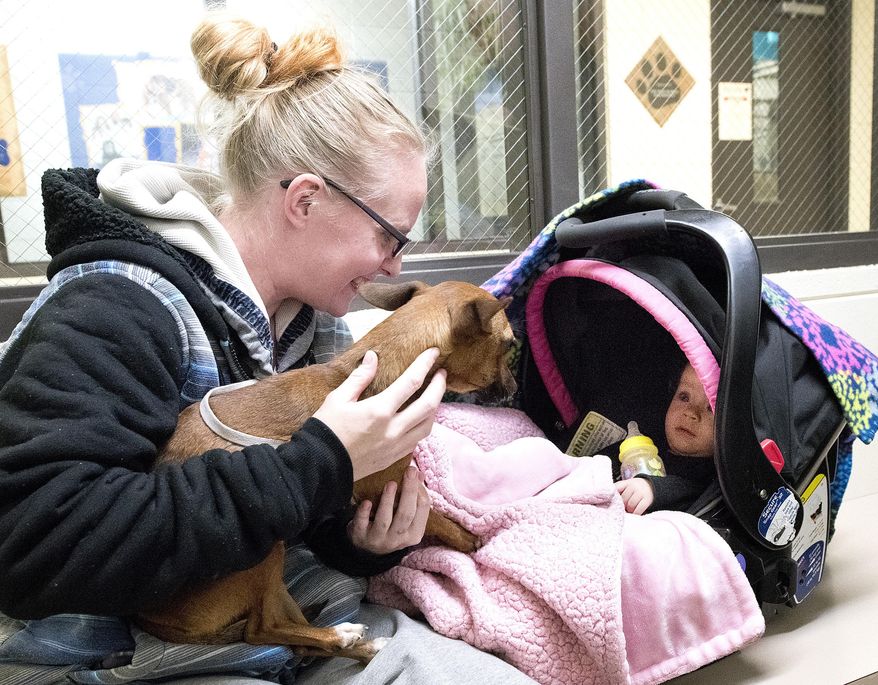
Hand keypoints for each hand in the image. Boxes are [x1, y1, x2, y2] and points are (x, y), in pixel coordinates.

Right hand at [313, 348, 446, 480]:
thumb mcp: (337, 398)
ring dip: (436, 408)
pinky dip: (424, 426)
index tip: (434, 352)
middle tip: (442, 373)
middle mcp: (393, 429)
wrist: (319, 468)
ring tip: (435, 395)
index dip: (425, 364)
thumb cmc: (325, 430)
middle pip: (429, 404)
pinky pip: (417, 441)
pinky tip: (420, 418)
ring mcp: (395, 446)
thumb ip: (359, 377)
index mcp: (379, 410)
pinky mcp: (393, 459)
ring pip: (428, 425)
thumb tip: (372, 357)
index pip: (411, 381)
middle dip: (439, 386)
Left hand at [348, 465, 430, 554]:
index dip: (419, 489)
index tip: (414, 472)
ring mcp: (379, 540)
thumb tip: (420, 475)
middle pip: (406, 514)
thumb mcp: (405, 517)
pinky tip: (367, 501)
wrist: (366, 549)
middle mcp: (398, 539)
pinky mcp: (361, 537)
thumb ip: (414, 498)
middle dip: (409, 492)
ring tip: (390, 483)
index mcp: (414, 533)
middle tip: (409, 471)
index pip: (422, 509)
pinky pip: (362, 524)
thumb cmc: (390, 527)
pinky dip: (364, 513)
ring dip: (388, 501)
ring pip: (385, 520)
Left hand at [615, 478, 654, 514]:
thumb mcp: (626, 486)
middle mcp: (633, 486)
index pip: (616, 488)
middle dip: (622, 505)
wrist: (650, 486)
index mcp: (626, 483)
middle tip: (623, 508)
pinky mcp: (647, 500)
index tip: (611, 502)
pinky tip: (634, 513)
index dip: (612, 496)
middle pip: (623, 499)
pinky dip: (636, 513)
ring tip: (629, 510)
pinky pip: (639, 509)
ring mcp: (641, 493)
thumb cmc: (633, 489)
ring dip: (629, 510)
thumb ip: (618, 492)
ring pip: (630, 505)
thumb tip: (609, 501)